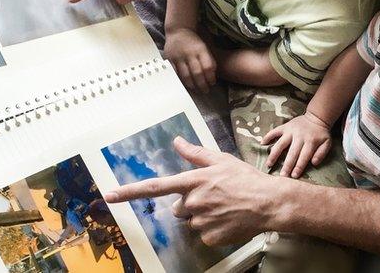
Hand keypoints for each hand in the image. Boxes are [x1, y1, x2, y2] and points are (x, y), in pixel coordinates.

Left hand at [104, 137, 289, 245]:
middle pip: (178, 207)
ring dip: (203, 215)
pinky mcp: (210, 237)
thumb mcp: (222, 160)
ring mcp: (201, 222)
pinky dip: (214, 228)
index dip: (130, 191)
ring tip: (225, 206)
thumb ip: (196, 154)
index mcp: (193, 181)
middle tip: (214, 196)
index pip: (154, 187)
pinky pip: (204, 234)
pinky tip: (229, 219)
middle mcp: (193, 202)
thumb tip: (178, 142)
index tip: (109, 195)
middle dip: (190, 203)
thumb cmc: (246, 179)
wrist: (270, 203)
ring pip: (192, 221)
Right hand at [164, 28, 216, 92]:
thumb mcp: (205, 46)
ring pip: (185, 75)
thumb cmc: (194, 40)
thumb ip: (209, 59)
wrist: (178, 30)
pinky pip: (175, 73)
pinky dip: (180, 80)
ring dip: (192, 85)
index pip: (208, 66)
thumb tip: (213, 75)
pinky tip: (184, 85)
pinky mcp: (170, 59)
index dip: (211, 77)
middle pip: (197, 73)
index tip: (212, 83)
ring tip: (196, 89)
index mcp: (200, 49)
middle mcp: (189, 53)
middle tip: (205, 91)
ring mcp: (178, 56)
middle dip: (202, 84)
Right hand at [262, 111, 332, 177]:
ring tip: (268, 164)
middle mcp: (299, 136)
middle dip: (287, 165)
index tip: (294, 176)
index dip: (299, 166)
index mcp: (310, 141)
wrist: (317, 117)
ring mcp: (291, 130)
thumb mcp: (327, 143)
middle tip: (282, 176)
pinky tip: (262, 144)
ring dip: (274, 154)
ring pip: (280, 143)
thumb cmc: (321, 134)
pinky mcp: (285, 126)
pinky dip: (268, 136)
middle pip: (292, 153)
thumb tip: (314, 163)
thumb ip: (321, 153)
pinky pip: (274, 131)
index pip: (304, 156)